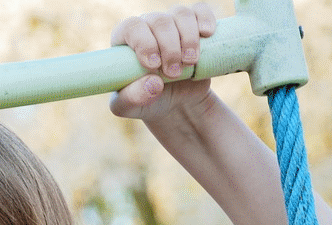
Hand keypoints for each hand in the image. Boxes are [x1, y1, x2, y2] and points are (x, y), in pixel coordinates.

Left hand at [109, 3, 216, 120]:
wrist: (175, 104)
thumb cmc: (146, 101)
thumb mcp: (129, 108)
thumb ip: (132, 98)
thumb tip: (153, 83)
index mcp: (125, 41)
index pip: (131, 28)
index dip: (144, 43)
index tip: (154, 65)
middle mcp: (147, 27)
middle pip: (159, 21)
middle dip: (169, 47)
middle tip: (173, 73)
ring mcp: (171, 24)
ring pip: (181, 15)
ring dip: (188, 38)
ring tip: (190, 62)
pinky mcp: (194, 26)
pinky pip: (200, 10)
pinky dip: (205, 19)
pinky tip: (206, 34)